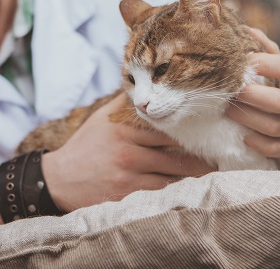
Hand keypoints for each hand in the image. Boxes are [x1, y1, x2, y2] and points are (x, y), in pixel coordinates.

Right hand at [42, 92, 213, 211]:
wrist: (58, 180)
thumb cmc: (86, 146)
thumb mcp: (103, 118)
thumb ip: (126, 102)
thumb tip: (149, 83)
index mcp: (124, 128)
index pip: (167, 127)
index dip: (192, 129)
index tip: (211, 128)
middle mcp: (128, 151)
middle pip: (176, 154)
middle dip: (201, 157)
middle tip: (221, 155)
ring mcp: (128, 176)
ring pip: (173, 177)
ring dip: (195, 177)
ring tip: (214, 173)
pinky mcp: (127, 197)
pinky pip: (161, 194)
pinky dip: (178, 191)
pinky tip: (192, 190)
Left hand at [225, 26, 279, 179]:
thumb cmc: (274, 84)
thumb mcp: (272, 64)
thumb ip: (262, 48)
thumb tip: (245, 29)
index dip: (267, 64)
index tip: (244, 62)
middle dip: (255, 96)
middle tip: (233, 91)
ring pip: (275, 126)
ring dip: (248, 118)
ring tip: (227, 110)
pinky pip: (273, 148)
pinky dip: (256, 142)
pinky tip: (241, 134)